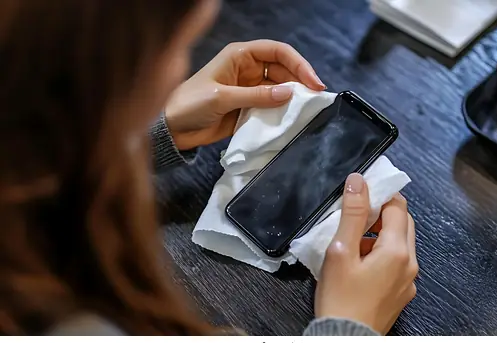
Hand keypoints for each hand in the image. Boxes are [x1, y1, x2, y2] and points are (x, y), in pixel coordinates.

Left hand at [164, 40, 325, 149]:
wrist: (172, 128)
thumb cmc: (190, 104)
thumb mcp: (223, 97)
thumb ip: (256, 96)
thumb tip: (289, 93)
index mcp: (240, 56)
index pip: (278, 52)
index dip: (299, 64)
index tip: (313, 82)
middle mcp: (248, 69)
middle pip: (283, 70)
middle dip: (300, 82)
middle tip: (316, 99)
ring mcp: (249, 89)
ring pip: (280, 89)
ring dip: (292, 98)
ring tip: (306, 111)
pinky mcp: (248, 107)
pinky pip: (271, 107)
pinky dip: (282, 112)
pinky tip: (291, 119)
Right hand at [315, 173, 417, 334]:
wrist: (347, 339)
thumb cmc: (340, 298)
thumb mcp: (341, 250)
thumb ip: (352, 214)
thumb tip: (359, 181)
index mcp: (397, 251)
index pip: (398, 206)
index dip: (381, 194)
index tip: (361, 194)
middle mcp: (410, 264)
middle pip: (403, 223)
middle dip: (382, 214)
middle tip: (356, 215)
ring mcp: (408, 280)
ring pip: (401, 243)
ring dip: (382, 234)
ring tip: (354, 241)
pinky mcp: (402, 293)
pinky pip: (397, 262)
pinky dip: (383, 253)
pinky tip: (360, 261)